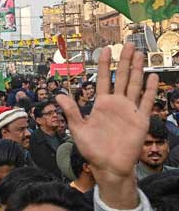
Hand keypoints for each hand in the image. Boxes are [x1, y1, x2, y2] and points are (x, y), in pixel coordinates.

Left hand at [56, 43, 156, 207]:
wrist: (108, 167)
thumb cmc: (92, 150)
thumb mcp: (78, 129)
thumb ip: (71, 111)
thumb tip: (58, 95)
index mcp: (101, 104)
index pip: (103, 79)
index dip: (104, 64)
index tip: (105, 48)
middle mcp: (116, 104)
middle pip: (121, 77)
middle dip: (124, 61)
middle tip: (129, 44)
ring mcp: (129, 110)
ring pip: (135, 85)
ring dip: (137, 69)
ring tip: (140, 54)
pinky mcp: (140, 120)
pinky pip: (146, 102)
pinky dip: (150, 89)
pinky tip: (152, 76)